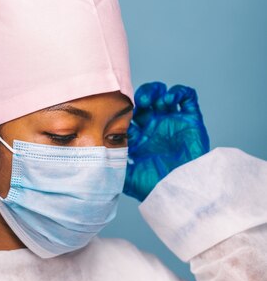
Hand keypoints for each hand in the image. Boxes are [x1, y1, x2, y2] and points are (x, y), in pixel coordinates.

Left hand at [123, 82, 209, 201]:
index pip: (128, 115)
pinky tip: (169, 100)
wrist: (180, 189)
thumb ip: (111, 165)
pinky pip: (187, 97)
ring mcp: (172, 123)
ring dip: (156, 90)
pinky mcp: (190, 121)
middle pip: (144, 102)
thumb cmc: (154, 186)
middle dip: (140, 96)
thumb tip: (90, 159)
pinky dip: (178, 92)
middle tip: (139, 102)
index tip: (121, 111)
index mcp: (139, 138)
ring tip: (152, 100)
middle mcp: (154, 129)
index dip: (123, 109)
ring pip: (162, 95)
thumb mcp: (126, 177)